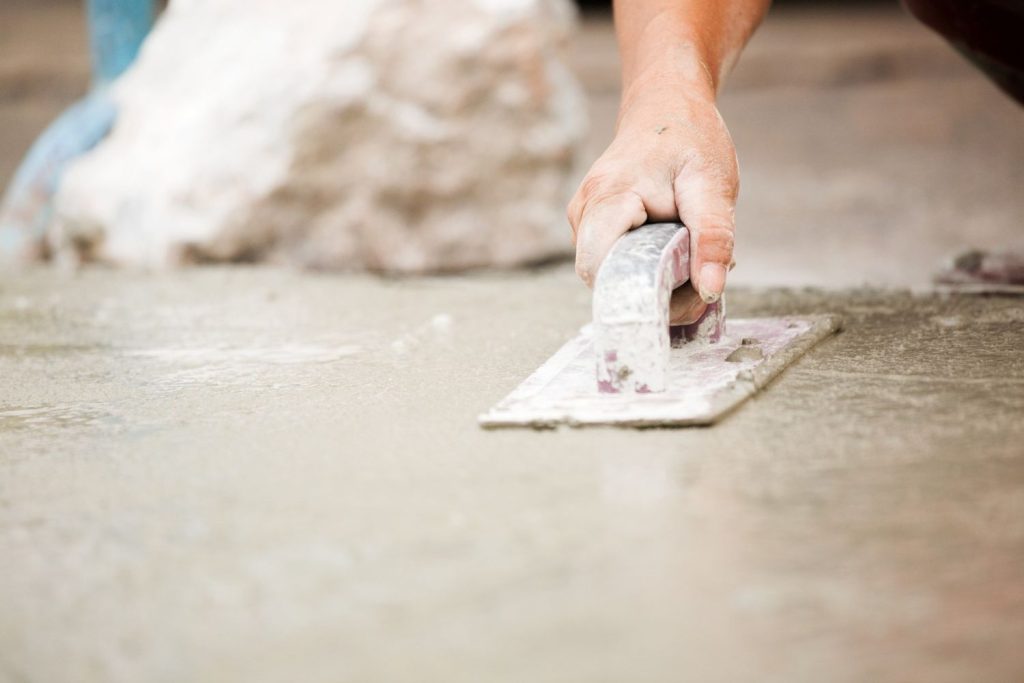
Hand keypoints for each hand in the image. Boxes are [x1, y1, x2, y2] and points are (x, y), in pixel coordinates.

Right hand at [567, 70, 737, 324]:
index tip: (687, 296)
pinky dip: (648, 270)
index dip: (640, 296)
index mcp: (608, 200)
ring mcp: (582, 221)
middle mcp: (583, 214)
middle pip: (608, 282)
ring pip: (612, 278)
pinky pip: (615, 264)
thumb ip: (713, 239)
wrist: (667, 106)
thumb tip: (711, 292)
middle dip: (657, 295)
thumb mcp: (713, 186)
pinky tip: (675, 251)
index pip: (602, 272)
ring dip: (655, 284)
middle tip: (704, 278)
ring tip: (692, 258)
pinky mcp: (591, 228)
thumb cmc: (690, 139)